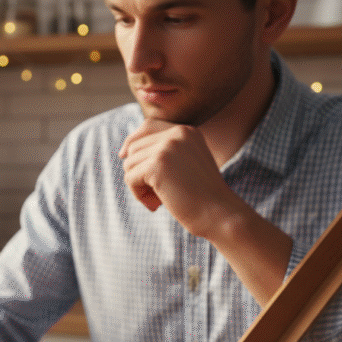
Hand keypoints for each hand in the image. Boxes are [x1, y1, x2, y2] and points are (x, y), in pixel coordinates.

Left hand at [118, 119, 236, 238]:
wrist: (219, 214)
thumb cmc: (200, 197)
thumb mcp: (184, 166)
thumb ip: (163, 153)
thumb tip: (124, 152)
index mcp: (187, 131)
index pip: (147, 126)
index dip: (132, 141)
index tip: (123, 156)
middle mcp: (177, 133)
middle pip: (134, 146)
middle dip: (138, 171)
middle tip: (156, 193)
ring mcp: (167, 147)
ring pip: (129, 163)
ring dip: (138, 185)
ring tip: (158, 200)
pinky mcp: (157, 164)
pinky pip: (130, 178)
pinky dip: (138, 195)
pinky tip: (156, 204)